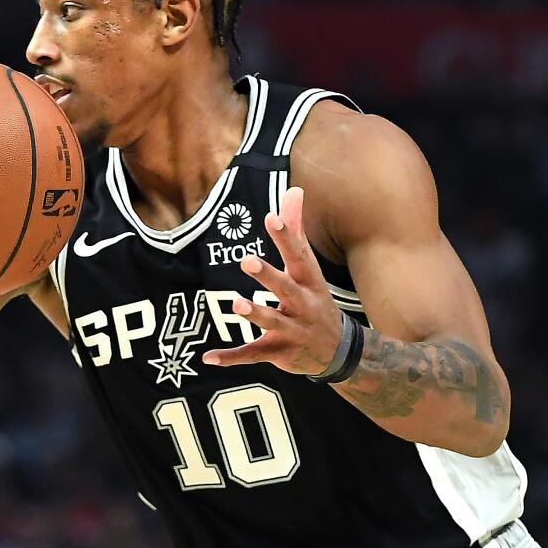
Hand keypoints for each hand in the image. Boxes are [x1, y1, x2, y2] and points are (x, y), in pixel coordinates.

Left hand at [201, 187, 345, 375]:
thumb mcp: (308, 268)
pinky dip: (230, 357)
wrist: (339, 352)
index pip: (297, 255)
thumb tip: (293, 190)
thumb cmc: (315, 300)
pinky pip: (252, 355)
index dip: (285, 236)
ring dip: (255, 313)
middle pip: (285, 287)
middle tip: (247, 261)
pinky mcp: (278, 352)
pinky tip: (207, 357)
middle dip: (268, 275)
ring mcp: (291, 330)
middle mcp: (302, 304)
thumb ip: (295, 230)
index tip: (271, 216)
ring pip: (271, 321)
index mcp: (307, 281)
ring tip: (237, 304)